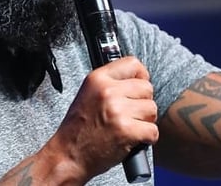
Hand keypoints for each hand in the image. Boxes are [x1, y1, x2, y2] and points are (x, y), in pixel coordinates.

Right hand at [41, 56, 157, 181]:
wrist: (68, 156)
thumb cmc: (78, 129)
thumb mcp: (88, 94)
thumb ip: (111, 83)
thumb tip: (138, 78)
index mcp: (97, 79)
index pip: (133, 64)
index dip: (141, 76)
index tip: (138, 88)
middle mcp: (108, 91)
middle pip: (147, 88)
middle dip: (143, 103)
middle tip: (130, 115)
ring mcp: (117, 111)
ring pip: (152, 109)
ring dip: (145, 121)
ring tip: (129, 128)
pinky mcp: (126, 131)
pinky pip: (153, 130)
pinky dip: (147, 138)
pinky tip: (133, 140)